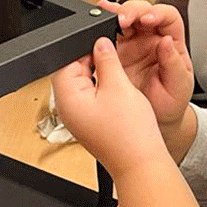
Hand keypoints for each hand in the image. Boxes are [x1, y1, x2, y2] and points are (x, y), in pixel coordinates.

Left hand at [51, 37, 168, 179]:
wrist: (140, 163)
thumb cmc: (129, 133)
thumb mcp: (118, 85)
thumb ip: (106, 59)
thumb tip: (100, 43)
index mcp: (66, 98)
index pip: (65, 61)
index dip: (85, 49)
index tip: (103, 47)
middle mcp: (67, 109)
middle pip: (73, 73)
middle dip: (93, 64)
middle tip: (115, 66)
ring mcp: (77, 118)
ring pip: (84, 85)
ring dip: (101, 79)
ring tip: (119, 86)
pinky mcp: (89, 123)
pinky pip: (92, 99)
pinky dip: (104, 93)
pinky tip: (119, 97)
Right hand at [99, 0, 193, 127]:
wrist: (156, 119)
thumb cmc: (171, 101)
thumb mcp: (179, 85)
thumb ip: (174, 64)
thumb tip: (166, 41)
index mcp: (172, 41)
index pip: (167, 16)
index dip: (157, 13)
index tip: (147, 20)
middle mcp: (151, 37)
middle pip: (142, 11)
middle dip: (131, 11)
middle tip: (122, 20)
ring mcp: (132, 43)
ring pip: (124, 17)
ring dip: (114, 14)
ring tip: (104, 18)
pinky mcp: (116, 51)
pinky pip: (107, 32)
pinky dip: (100, 23)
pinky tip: (96, 19)